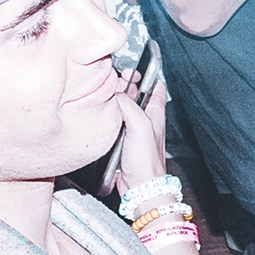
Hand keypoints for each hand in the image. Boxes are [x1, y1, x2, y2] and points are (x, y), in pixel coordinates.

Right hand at [106, 56, 173, 193]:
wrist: (139, 188)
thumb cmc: (146, 161)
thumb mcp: (139, 125)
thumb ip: (127, 104)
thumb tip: (114, 93)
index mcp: (155, 111)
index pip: (155, 84)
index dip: (146, 72)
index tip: (133, 65)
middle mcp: (145, 118)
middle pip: (134, 93)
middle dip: (123, 84)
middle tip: (112, 79)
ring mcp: (132, 129)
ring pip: (121, 107)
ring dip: (113, 101)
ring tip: (104, 93)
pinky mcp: (121, 140)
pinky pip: (113, 122)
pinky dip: (107, 116)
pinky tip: (100, 113)